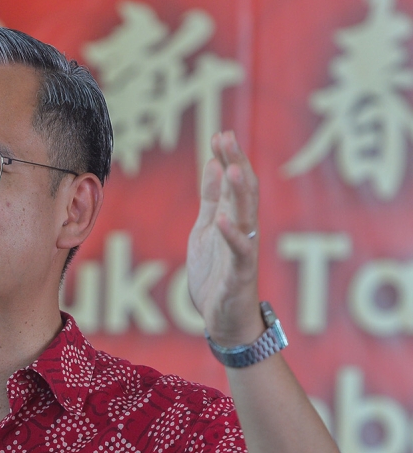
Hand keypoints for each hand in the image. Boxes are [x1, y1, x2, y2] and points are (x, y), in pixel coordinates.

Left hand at [187, 131, 264, 346]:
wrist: (224, 318)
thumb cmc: (216, 273)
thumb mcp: (206, 229)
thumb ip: (212, 200)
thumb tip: (214, 164)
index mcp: (233, 219)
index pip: (234, 182)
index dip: (227, 158)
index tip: (219, 134)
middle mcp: (243, 230)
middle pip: (244, 192)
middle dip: (236, 164)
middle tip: (227, 136)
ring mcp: (243, 251)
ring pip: (246, 216)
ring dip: (240, 193)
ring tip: (234, 168)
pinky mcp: (239, 274)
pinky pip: (239, 252)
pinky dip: (231, 235)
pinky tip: (223, 220)